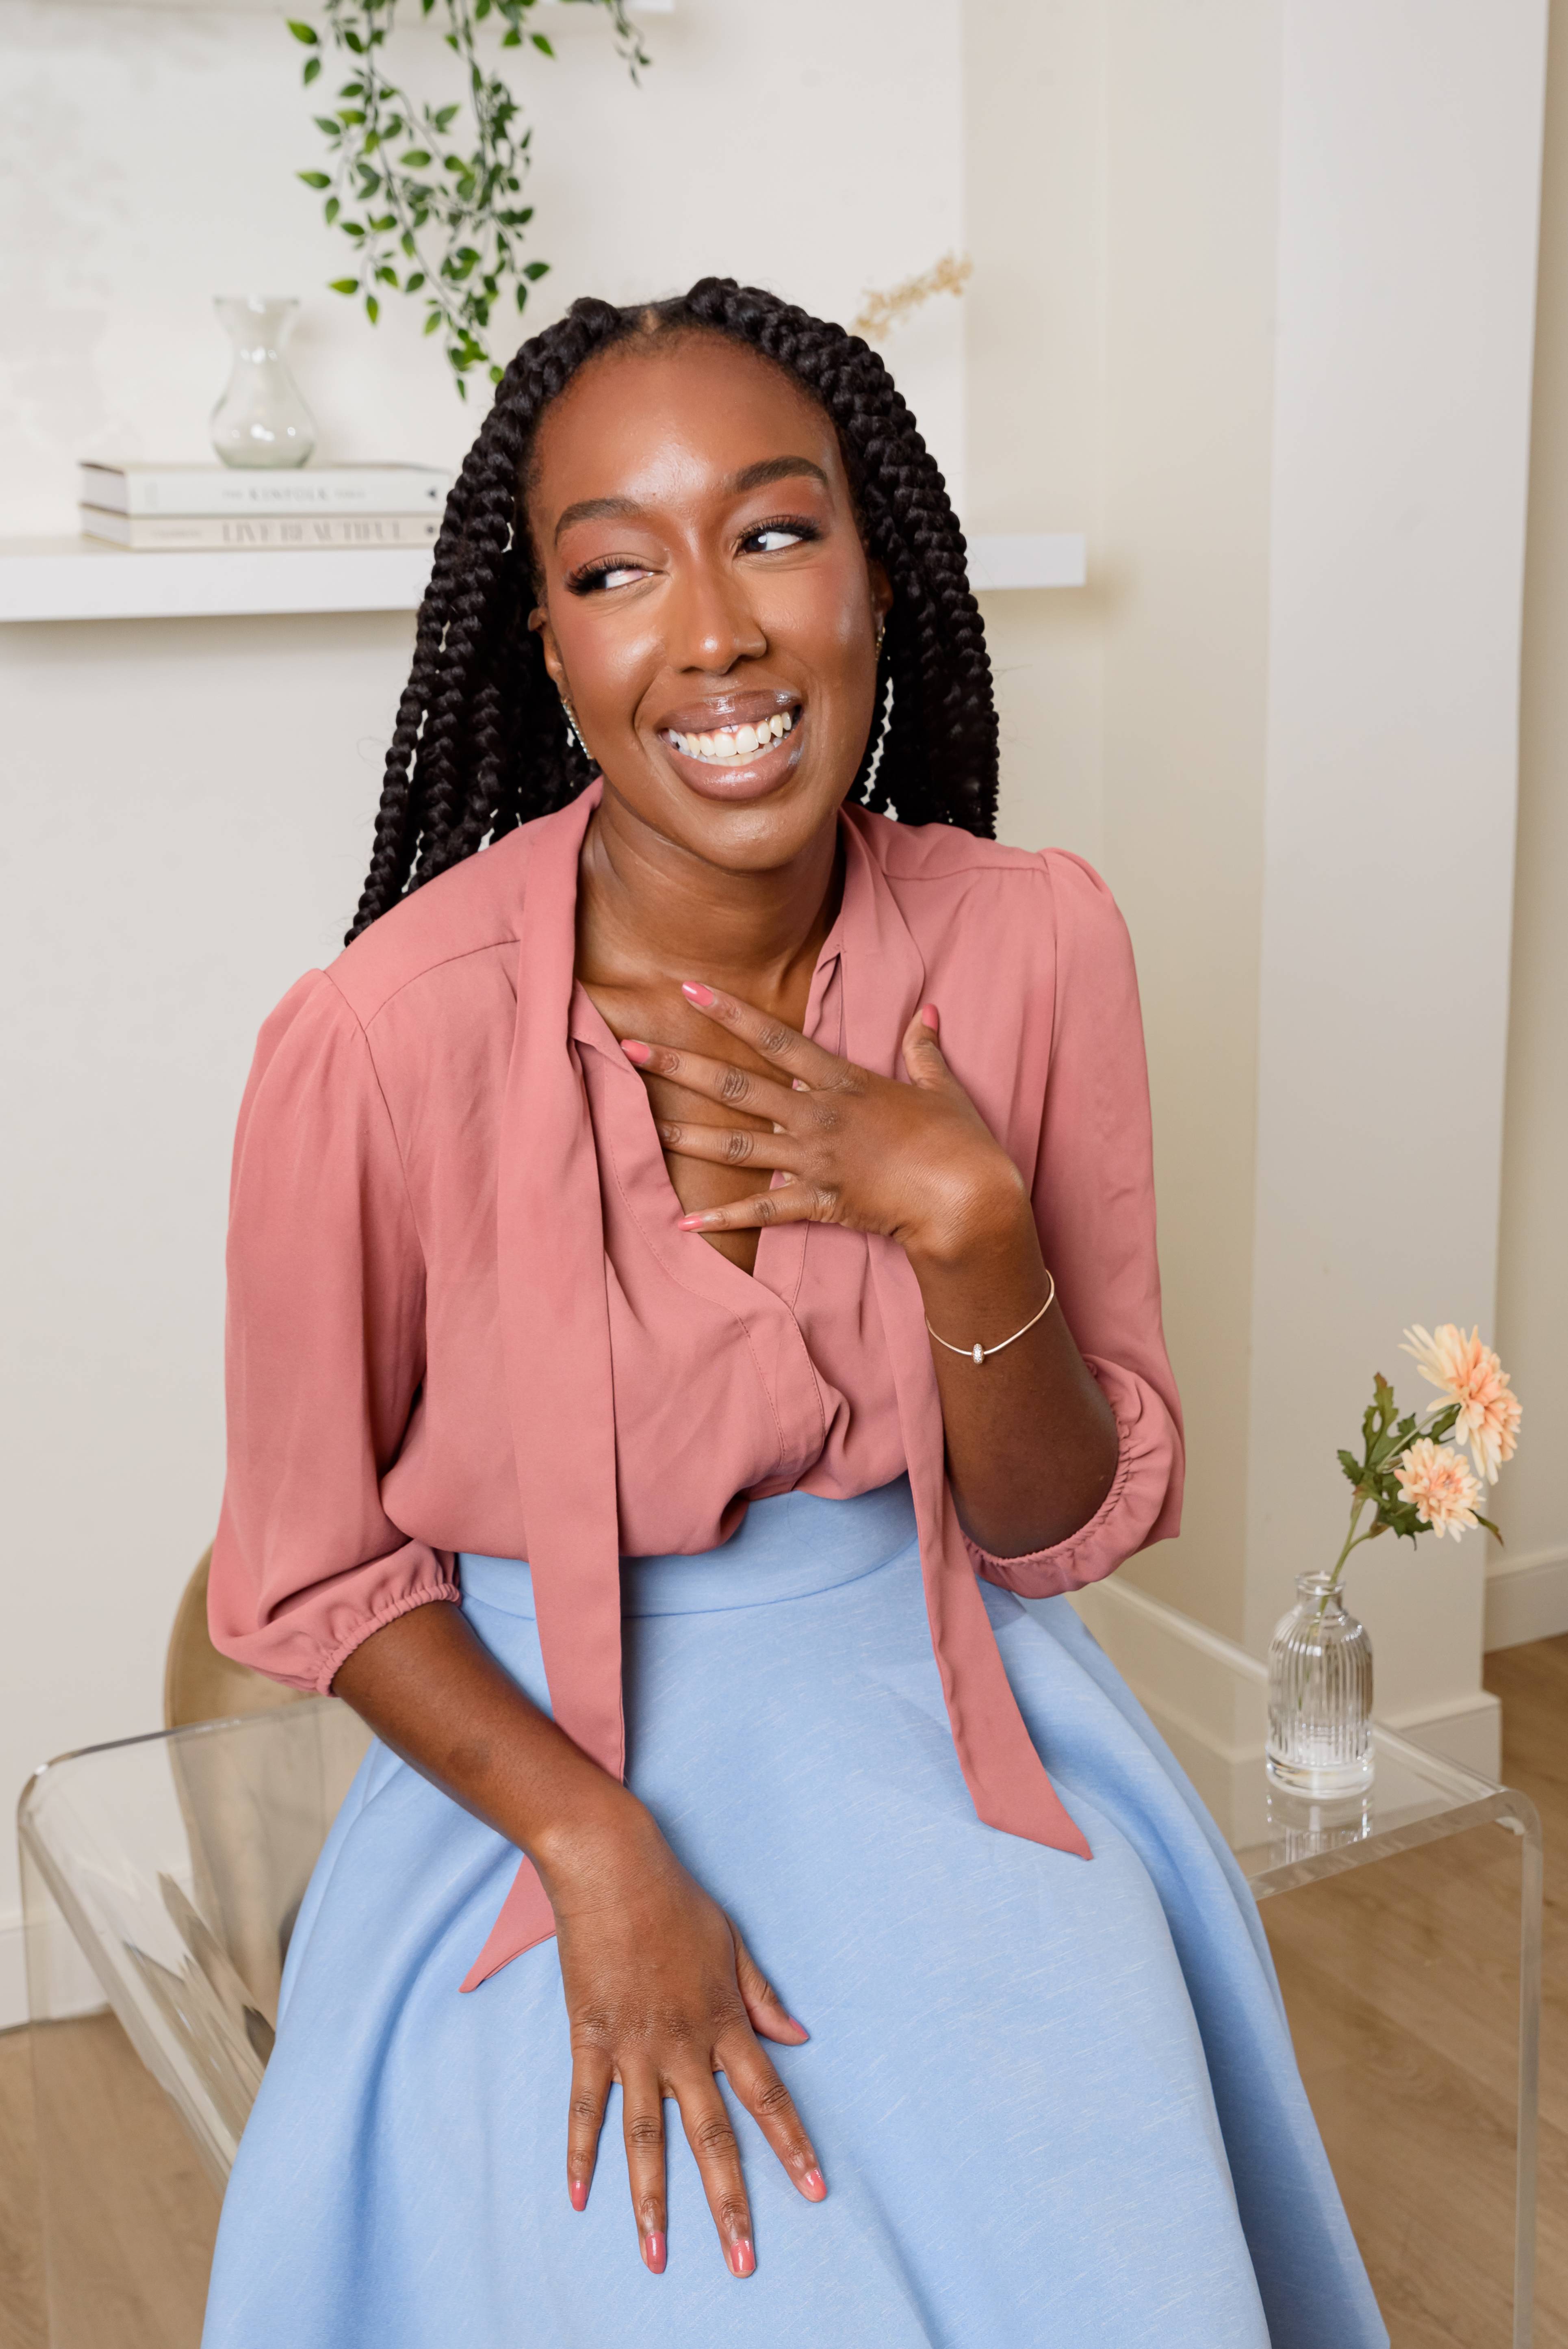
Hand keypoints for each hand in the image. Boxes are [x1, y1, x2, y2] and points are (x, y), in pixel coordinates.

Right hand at [542, 1796, 824, 2276]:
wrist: (612, 1868)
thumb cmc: (676, 1900)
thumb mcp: (733, 1943)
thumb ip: (763, 1998)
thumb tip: (798, 2039)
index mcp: (724, 2022)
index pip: (768, 2096)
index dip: (793, 2145)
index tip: (815, 2190)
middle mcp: (683, 2045)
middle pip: (712, 2137)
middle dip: (730, 2203)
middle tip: (743, 2261)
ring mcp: (634, 2047)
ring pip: (648, 2139)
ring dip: (653, 2202)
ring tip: (657, 2256)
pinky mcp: (590, 2040)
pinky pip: (587, 2108)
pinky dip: (581, 2154)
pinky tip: (580, 2198)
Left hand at [621, 981, 1027, 1268]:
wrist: (968, 1199)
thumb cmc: (960, 1142)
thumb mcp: (941, 1088)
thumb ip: (923, 1051)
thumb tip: (927, 1014)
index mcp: (843, 1082)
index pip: (775, 1038)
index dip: (729, 1012)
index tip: (686, 989)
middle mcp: (818, 1116)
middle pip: (737, 1086)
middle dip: (681, 1066)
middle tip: (631, 1048)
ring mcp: (814, 1160)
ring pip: (737, 1146)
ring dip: (686, 1134)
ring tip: (642, 1123)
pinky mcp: (819, 1202)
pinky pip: (762, 1212)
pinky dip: (723, 1219)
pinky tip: (683, 1222)